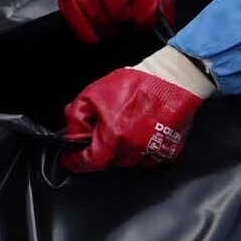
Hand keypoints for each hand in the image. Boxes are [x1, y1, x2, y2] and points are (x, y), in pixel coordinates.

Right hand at [60, 0, 173, 40]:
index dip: (143, 28)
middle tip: (123, 25)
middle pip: (119, 24)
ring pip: (98, 23)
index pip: (143, 22)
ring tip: (109, 27)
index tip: (140, 28)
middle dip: (123, 28)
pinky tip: (90, 35)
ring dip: (105, 29)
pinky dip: (82, 29)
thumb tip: (165, 24)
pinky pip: (74, 16)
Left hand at [61, 49, 209, 172]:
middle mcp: (133, 150)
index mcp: (114, 138)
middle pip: (108, 160)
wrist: (172, 79)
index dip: (76, 161)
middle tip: (101, 129)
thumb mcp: (92, 94)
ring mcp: (153, 152)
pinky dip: (138, 148)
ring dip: (119, 148)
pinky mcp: (169, 151)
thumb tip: (72, 134)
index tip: (69, 160)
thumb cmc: (135, 84)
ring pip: (127, 160)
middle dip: (100, 148)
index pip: (89, 162)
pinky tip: (139, 129)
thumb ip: (76, 117)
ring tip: (123, 124)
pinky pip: (147, 157)